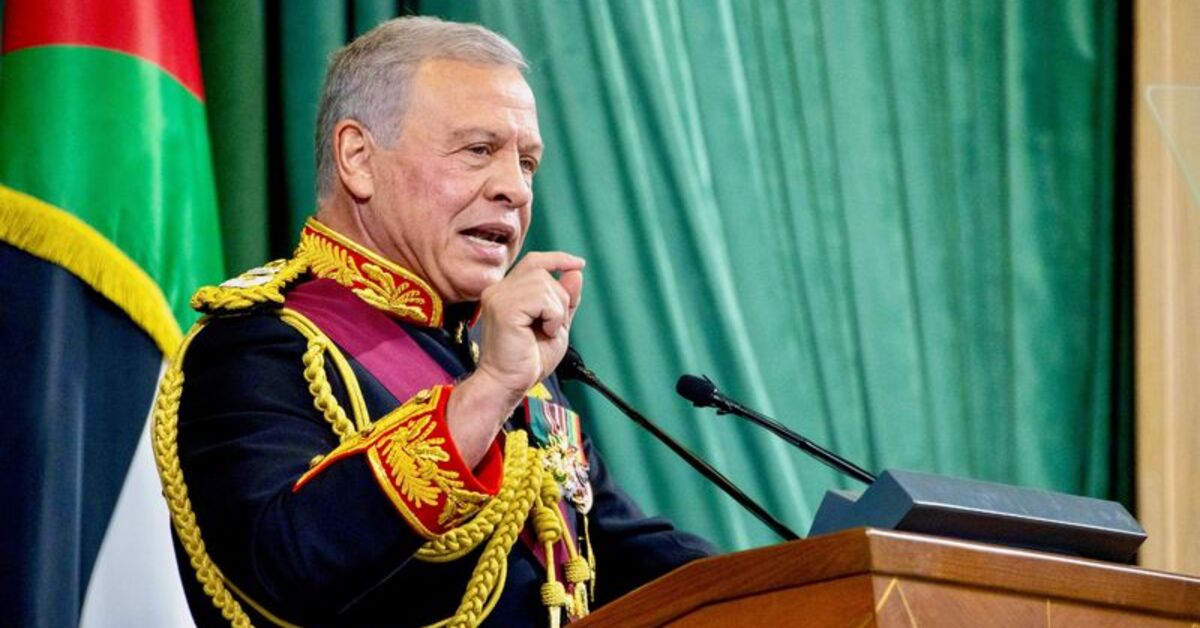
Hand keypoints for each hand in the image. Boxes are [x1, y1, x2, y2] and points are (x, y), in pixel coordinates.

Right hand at [474, 251, 584, 395]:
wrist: (508, 384)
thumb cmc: (528, 361)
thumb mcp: (556, 325)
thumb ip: (565, 299)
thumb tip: (576, 272)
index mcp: (506, 292)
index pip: (534, 262)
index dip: (558, 259)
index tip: (579, 264)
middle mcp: (498, 290)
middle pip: (543, 273)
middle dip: (560, 298)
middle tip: (553, 327)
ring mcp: (498, 297)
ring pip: (545, 283)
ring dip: (557, 310)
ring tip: (547, 331)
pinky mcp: (503, 308)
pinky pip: (542, 299)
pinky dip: (553, 316)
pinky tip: (544, 332)